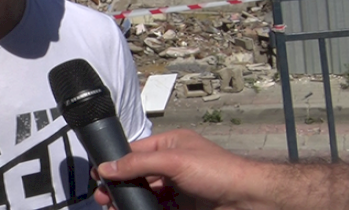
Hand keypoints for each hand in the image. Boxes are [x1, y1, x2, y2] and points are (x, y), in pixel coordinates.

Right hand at [92, 129, 266, 209]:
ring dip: (129, 201)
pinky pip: (156, 209)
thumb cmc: (219, 171)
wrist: (249, 200)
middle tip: (104, 197)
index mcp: (170, 144)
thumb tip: (108, 167)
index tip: (100, 175)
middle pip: (137, 175)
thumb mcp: (173, 161)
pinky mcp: (182, 208)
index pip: (135, 151)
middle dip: (119, 185)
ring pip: (145, 195)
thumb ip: (138, 164)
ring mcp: (177, 188)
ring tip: (114, 208)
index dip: (116, 162)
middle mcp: (172, 165)